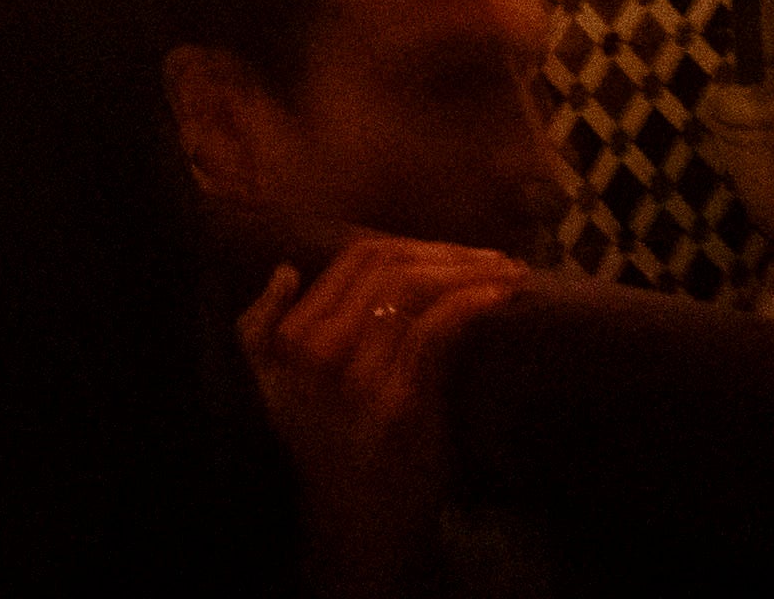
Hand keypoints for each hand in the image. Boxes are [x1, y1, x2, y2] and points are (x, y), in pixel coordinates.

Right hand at [242, 236, 522, 595]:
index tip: (457, 252)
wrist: (353, 528)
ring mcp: (357, 372)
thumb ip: (264, 330)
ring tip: (510, 273)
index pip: (354, 259)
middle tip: (497, 258)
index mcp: (290, 337)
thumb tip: (286, 269)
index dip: (413, 245)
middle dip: (450, 254)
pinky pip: (436, 329)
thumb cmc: (323, 453)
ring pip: (415, 290)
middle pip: (388, 266)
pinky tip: (498, 298)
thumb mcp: (276, 390)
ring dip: (471, 272)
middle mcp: (317, 346)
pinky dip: (472, 303)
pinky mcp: (397, 399)